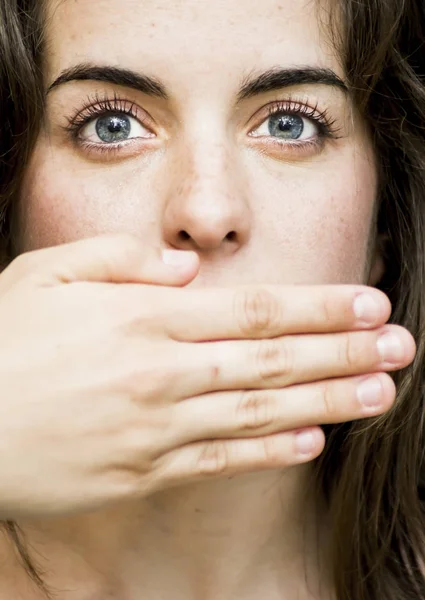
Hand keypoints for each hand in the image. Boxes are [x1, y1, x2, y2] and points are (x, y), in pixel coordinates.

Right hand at [0, 235, 414, 517]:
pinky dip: (269, 452)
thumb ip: (118, 261)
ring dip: (325, 401)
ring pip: (259, 413)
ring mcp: (156, 428)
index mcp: (142, 319)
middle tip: (400, 348)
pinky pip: (219, 460)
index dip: (317, 306)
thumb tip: (183, 266)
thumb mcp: (44, 275)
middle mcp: (162, 373)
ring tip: (380, 394)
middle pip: (271, 360)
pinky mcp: (142, 472)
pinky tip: (312, 442)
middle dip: (342, 351)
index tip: (368, 305)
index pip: (253, 309)